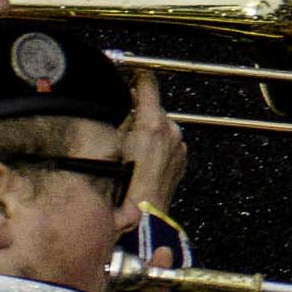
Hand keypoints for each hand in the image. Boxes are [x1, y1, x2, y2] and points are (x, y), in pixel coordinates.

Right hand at [122, 67, 190, 214]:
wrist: (142, 216)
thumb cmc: (123, 186)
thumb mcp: (110, 144)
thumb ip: (117, 119)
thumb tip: (120, 105)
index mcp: (153, 123)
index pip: (148, 84)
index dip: (136, 78)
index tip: (130, 76)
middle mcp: (171, 131)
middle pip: (154, 107)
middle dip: (139, 111)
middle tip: (121, 122)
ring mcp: (178, 146)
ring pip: (161, 126)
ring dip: (147, 129)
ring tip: (129, 147)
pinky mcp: (181, 160)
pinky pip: (167, 143)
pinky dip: (156, 144)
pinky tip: (140, 160)